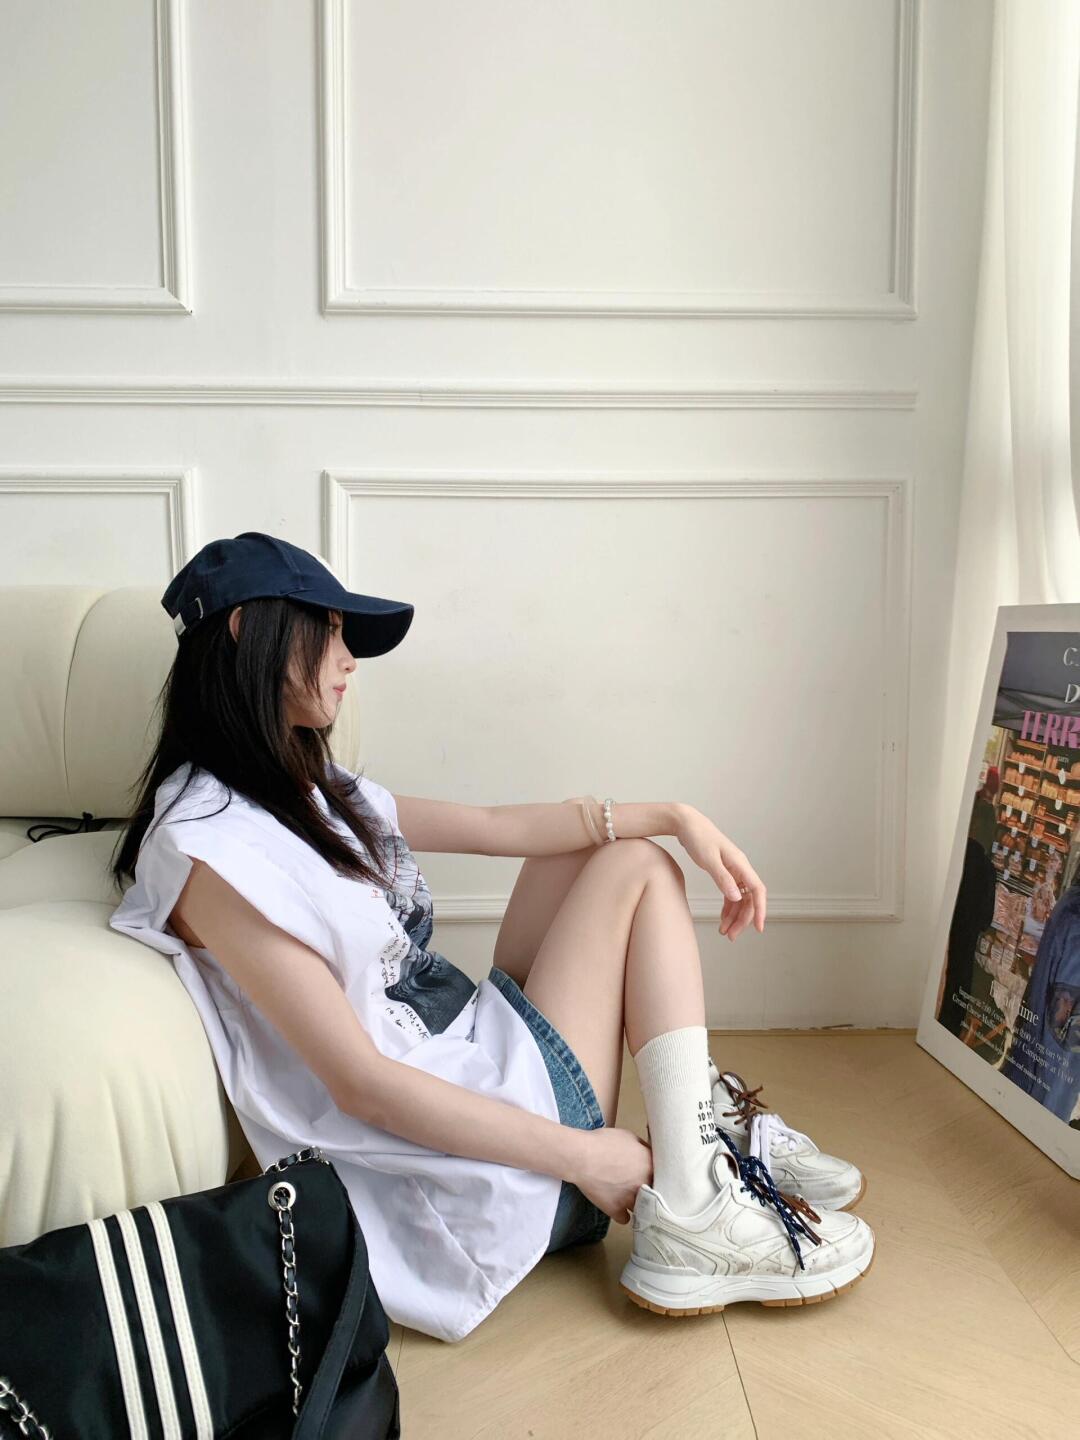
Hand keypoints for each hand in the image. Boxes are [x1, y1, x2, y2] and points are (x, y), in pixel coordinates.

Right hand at [569, 1126, 652, 1223]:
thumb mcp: (629, 1136)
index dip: (656, 1174)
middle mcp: (645, 1185)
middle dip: (650, 1190)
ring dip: (638, 1204)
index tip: (651, 1174)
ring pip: (643, 1209)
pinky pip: (625, 1218)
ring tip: (630, 1198)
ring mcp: (631, 1200)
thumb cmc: (604, 1142)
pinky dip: (622, 1213)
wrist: (582, 1157)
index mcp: (650, 1165)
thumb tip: (648, 1154)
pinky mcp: (616, 1210)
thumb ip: (643, 1147)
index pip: (664, 1175)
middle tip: (640, 1184)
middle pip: (655, 1193)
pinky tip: (619, 1207)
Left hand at [675, 806, 766, 939]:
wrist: (686, 824)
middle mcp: (740, 868)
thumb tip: (737, 898)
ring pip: (740, 899)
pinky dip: (728, 908)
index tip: (758, 928)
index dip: (760, 909)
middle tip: (731, 936)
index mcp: (740, 864)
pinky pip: (731, 894)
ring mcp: (733, 871)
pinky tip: (722, 919)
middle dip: (742, 919)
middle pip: (749, 899)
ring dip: (734, 916)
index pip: (758, 890)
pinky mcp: (724, 872)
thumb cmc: (698, 838)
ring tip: (725, 932)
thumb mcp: (709, 859)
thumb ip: (723, 878)